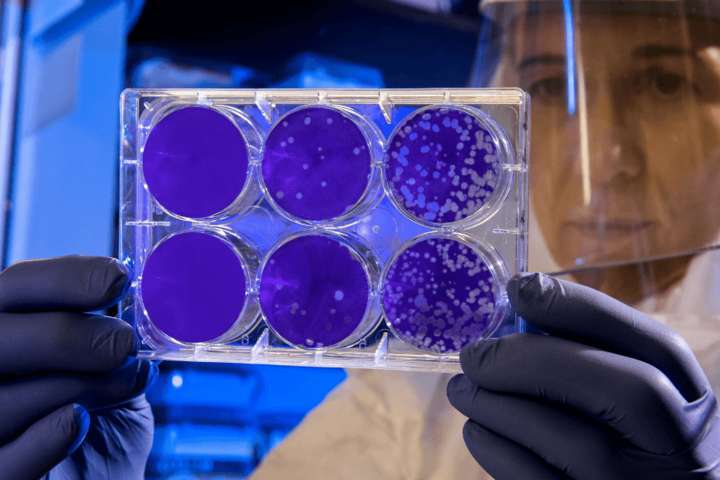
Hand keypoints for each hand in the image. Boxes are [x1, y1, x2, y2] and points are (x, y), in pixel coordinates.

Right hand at [0, 256, 155, 478]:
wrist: (102, 476)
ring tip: (125, 382)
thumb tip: (148, 298)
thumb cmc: (101, 416)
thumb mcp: (111, 368)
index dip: (64, 279)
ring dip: (76, 385)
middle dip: (66, 335)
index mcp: (7, 329)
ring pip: (1, 399)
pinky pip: (6, 461)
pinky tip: (79, 422)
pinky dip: (45, 438)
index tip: (117, 279)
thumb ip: (113, 335)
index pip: (16, 287)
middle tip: (122, 344)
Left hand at [447, 273, 719, 478]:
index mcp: (690, 403)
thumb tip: (515, 315)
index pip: (656, 344)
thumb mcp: (631, 400)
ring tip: (464, 388)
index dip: (584, 310)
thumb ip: (590, 359)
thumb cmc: (620, 444)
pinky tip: (478, 428)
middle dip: (537, 360)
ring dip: (498, 405)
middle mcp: (679, 449)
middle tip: (474, 353)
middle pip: (626, 390)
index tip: (520, 288)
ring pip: (570, 441)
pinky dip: (495, 448)